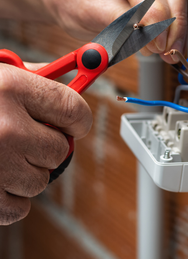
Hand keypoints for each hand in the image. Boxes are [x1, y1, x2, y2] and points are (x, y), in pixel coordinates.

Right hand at [0, 63, 91, 224]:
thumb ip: (30, 80)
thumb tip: (67, 84)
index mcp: (10, 89)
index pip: (73, 108)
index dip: (79, 117)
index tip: (76, 122)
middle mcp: (6, 128)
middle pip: (61, 149)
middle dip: (50, 144)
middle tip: (31, 137)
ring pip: (42, 180)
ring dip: (29, 170)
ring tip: (4, 154)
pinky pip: (20, 207)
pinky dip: (12, 197)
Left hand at [41, 0, 187, 61]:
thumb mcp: (86, 8)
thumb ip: (120, 21)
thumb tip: (150, 35)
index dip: (155, 16)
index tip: (157, 43)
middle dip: (173, 19)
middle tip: (168, 50)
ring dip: (178, 18)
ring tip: (168, 47)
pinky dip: (176, 12)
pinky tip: (170, 33)